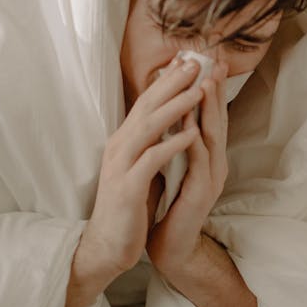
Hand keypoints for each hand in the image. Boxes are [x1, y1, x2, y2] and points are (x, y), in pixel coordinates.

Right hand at [70, 58, 202, 299]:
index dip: (167, 81)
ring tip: (199, 89)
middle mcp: (120, 147)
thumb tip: (171, 122)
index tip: (188, 60)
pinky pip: (152, 160)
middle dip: (172, 82)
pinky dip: (171, 145)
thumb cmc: (128, 207)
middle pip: (147, 106)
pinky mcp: (128, 187)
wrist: (107, 246)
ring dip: (175, 106)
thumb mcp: (139, 168)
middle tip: (196, 61)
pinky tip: (191, 134)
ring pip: (149, 127)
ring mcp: (121, 166)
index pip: (147, 103)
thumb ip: (150, 144)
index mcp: (124, 141)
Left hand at [147, 60, 228, 283]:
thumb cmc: (169, 205)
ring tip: (205, 84)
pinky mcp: (201, 194)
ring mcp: (211, 178)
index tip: (204, 59)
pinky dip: (195, 143)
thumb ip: (180, 141)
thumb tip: (176, 111)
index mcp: (207, 155)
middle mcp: (214, 163)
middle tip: (214, 61)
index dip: (208, 87)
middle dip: (214, 90)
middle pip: (216, 120)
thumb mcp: (175, 166)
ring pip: (212, 137)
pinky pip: (199, 163)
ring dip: (209, 111)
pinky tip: (191, 127)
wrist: (169, 245)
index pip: (208, 115)